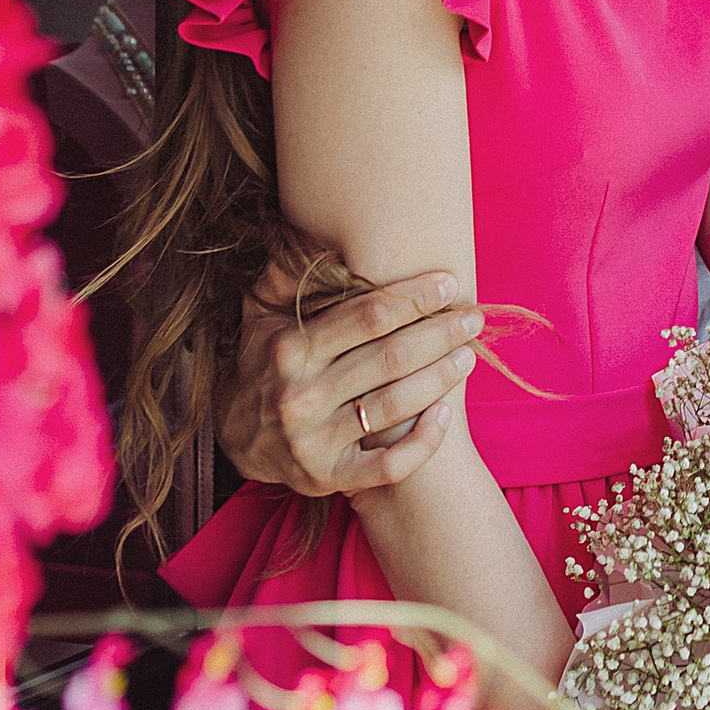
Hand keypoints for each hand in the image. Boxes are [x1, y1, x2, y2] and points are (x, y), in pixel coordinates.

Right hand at [219, 268, 482, 498]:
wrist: (234, 436)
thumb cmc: (263, 361)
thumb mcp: (261, 312)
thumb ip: (288, 273)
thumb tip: (316, 230)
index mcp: (290, 349)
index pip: (366, 316)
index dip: (413, 298)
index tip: (448, 285)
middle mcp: (301, 396)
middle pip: (389, 359)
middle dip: (439, 335)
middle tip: (474, 318)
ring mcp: (314, 442)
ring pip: (394, 408)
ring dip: (440, 379)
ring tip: (469, 356)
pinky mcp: (328, 478)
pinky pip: (387, 467)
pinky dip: (422, 442)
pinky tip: (445, 416)